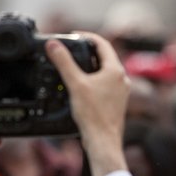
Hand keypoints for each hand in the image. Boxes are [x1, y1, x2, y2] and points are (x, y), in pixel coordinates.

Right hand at [46, 33, 129, 175]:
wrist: (103, 140)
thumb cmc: (93, 115)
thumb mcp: (75, 84)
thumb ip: (64, 62)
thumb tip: (54, 44)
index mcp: (115, 70)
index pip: (103, 44)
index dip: (87, 36)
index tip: (74, 35)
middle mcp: (122, 78)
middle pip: (105, 56)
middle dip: (88, 51)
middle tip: (72, 48)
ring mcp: (121, 91)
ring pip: (106, 71)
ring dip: (91, 65)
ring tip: (75, 65)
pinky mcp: (117, 101)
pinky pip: (106, 83)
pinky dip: (94, 79)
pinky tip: (83, 85)